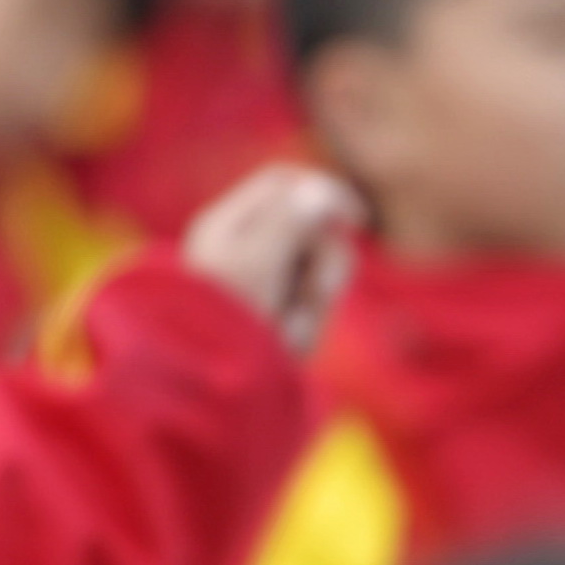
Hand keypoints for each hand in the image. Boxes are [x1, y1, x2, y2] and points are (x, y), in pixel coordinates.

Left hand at [181, 168, 364, 351]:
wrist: (207, 380)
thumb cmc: (226, 315)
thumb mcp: (258, 260)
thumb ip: (291, 221)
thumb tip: (321, 190)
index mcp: (229, 223)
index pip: (284, 183)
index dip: (325, 192)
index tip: (357, 218)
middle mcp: (247, 247)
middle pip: (310, 227)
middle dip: (322, 259)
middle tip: (314, 292)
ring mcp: (266, 281)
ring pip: (317, 268)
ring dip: (316, 295)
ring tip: (290, 325)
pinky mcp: (280, 313)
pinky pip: (313, 304)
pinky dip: (309, 320)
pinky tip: (288, 338)